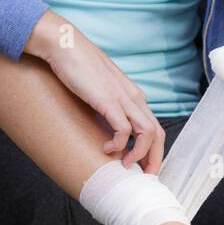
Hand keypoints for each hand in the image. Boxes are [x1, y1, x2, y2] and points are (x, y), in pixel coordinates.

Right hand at [25, 10, 164, 174]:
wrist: (66, 46)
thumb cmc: (79, 67)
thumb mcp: (101, 90)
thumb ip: (108, 106)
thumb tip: (105, 130)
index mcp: (134, 96)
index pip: (155, 127)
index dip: (154, 151)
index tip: (145, 168)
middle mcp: (134, 97)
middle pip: (157, 134)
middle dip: (154, 159)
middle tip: (144, 177)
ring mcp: (123, 98)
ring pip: (147, 133)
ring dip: (140, 154)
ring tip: (125, 166)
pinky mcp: (108, 100)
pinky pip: (124, 129)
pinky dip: (119, 144)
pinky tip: (106, 149)